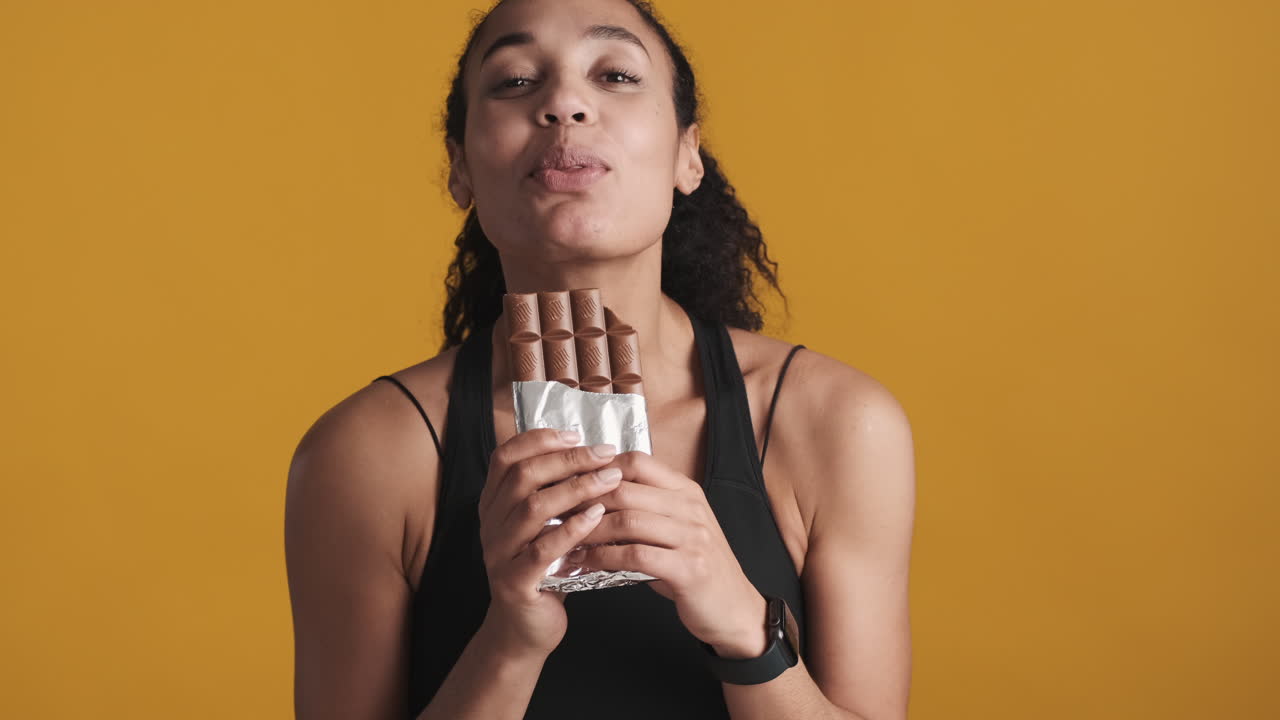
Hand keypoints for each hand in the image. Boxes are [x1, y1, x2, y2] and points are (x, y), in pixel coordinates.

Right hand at [477, 429, 622, 656]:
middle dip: (568, 459)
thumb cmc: (543, 570)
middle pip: (523, 476)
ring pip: (533, 508)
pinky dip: (572, 529)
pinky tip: (597, 517)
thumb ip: (554, 492)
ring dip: (576, 489)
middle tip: (606, 454)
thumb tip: (592, 452)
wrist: (524, 630)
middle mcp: (490, 523)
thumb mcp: (543, 526)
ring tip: (610, 480)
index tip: (577, 434)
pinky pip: (542, 549)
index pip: (506, 456)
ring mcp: (498, 552)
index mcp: (494, 503)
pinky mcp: (514, 581)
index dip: (539, 439)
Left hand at [567, 452, 768, 656]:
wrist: (734, 609)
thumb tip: (592, 498)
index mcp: (686, 491)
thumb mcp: (674, 529)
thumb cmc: (696, 569)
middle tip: (556, 511)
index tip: (570, 483)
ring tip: (565, 539)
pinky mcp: (689, 567)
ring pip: (627, 520)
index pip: (637, 461)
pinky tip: (586, 563)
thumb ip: (644, 510)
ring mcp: (693, 536)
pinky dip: (604, 558)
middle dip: (584, 499)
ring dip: (589, 530)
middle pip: (625, 488)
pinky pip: (635, 555)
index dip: (598, 469)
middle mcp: (690, 507)